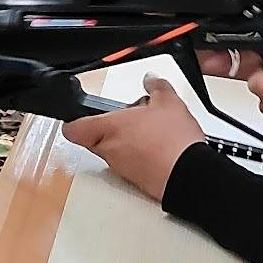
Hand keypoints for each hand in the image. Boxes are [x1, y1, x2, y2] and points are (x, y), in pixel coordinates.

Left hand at [61, 78, 206, 199]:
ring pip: (112, 153)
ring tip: (148, 133)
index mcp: (109, 129)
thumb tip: (151, 80)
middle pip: (94, 139)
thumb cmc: (173, 141)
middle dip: (107, 129)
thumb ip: (156, 87)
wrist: (188, 174)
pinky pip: (129, 166)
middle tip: (125, 120)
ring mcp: (121, 169)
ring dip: (124, 143)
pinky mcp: (135, 182)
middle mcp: (109, 151)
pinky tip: (157, 149)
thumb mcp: (168, 102)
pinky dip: (138, 157)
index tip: (80, 115)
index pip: (73, 129)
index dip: (74, 121)